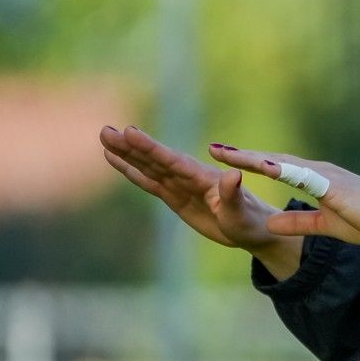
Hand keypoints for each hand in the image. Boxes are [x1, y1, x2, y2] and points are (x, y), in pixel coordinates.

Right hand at [101, 125, 291, 254]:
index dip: (151, 147)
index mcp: (204, 178)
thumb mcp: (242, 212)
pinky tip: (115, 159)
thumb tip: (233, 174)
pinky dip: (132, 170)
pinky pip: (149, 181)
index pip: (173, 161)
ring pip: (149, 166)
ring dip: (126, 153)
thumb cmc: (252, 222)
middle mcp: (190, 177)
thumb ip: (233, 195)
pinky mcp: (175, 196)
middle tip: (105, 130)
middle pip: (156, 159)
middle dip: (131, 146)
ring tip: (105, 136)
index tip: (130, 132)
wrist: (255, 229)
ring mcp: (181, 185)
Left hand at [207, 143, 359, 249]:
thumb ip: (300, 222)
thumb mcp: (328, 226)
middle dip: (243, 154)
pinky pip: (302, 176)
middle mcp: (319, 172)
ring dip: (254, 157)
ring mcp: (327, 176)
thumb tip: (271, 223)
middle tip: (213, 148)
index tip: (225, 158)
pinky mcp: (335, 185)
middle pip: (274, 160)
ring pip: (283, 163)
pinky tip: (261, 165)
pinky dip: (281, 169)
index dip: (251, 162)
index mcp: (318, 180)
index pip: (277, 169)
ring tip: (225, 152)